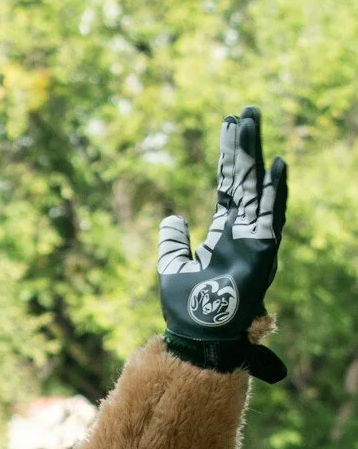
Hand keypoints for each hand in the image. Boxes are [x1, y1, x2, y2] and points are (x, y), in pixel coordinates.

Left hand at [157, 106, 286, 381]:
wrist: (196, 338)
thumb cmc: (186, 310)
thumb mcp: (171, 267)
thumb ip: (173, 241)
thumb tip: (173, 216)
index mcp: (224, 234)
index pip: (230, 186)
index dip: (230, 157)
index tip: (231, 125)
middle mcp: (243, 232)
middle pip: (246, 180)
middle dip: (246, 146)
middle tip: (248, 110)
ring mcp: (254, 241)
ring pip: (257, 189)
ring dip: (255, 156)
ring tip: (253, 123)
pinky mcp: (261, 253)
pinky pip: (270, 217)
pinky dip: (274, 192)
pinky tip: (276, 165)